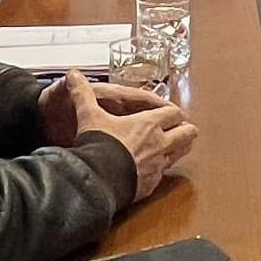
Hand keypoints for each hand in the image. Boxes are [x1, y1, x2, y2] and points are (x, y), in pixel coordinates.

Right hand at [37, 72, 195, 198]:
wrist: (95, 180)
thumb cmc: (97, 145)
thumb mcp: (89, 115)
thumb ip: (83, 94)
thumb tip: (72, 75)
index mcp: (149, 124)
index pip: (175, 113)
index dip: (175, 112)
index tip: (171, 112)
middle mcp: (160, 144)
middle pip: (188, 134)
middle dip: (186, 130)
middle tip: (178, 130)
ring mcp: (158, 166)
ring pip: (180, 154)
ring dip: (177, 149)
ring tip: (169, 147)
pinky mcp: (151, 185)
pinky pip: (163, 175)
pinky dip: (159, 170)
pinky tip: (148, 169)